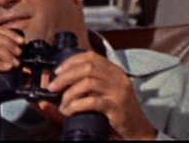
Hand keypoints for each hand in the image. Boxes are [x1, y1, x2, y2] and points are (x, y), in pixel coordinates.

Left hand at [36, 51, 157, 139]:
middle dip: (66, 76)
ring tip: (63, 104)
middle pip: (87, 67)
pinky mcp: (117, 106)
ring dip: (69, 93)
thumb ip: (81, 90)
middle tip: (53, 87)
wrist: (138, 130)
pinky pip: (92, 102)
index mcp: (114, 70)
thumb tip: (50, 92)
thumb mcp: (101, 95)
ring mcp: (118, 91)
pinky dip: (76, 105)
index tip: (58, 71)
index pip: (90, 56)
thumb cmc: (117, 112)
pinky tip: (70, 111)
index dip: (71, 62)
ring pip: (88, 83)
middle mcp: (118, 77)